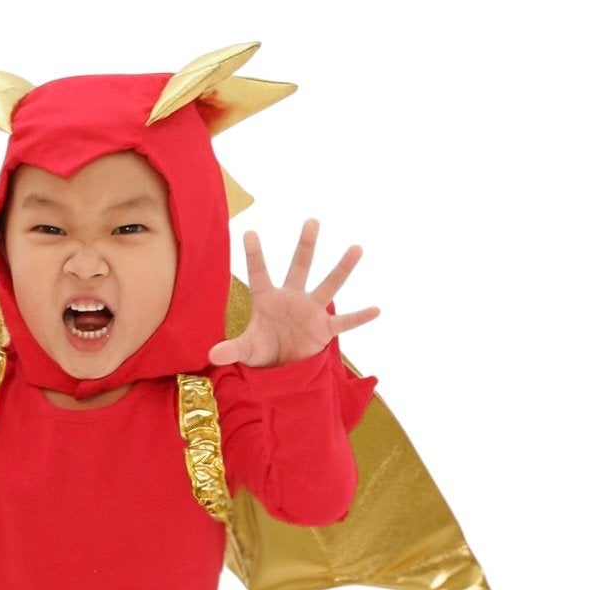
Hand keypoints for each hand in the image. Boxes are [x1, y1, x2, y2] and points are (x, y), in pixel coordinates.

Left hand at [208, 218, 379, 366]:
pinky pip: (345, 322)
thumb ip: (231, 349)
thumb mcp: (246, 349)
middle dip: (306, 245)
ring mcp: (311, 312)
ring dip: (342, 268)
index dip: (254, 255)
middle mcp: (292, 298)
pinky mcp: (324, 330)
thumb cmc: (262, 350)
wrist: (282, 367)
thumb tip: (212, 354)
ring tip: (356, 248)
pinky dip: (360, 318)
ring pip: (328, 285)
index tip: (249, 232)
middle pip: (299, 267)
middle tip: (312, 221)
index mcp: (268, 299)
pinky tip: (376, 309)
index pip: (258, 273)